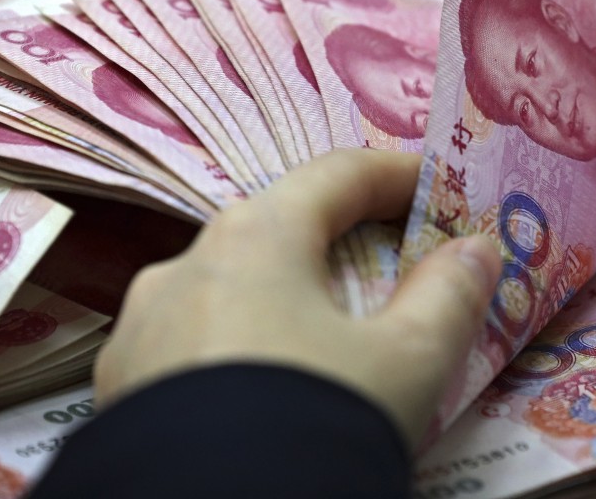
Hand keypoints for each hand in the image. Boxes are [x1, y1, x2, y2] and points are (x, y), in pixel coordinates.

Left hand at [94, 149, 501, 450]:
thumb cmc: (316, 420)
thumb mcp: (408, 363)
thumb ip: (449, 295)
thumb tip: (475, 251)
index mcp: (255, 239)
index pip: (337, 176)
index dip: (396, 174)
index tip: (438, 187)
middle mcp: (185, 266)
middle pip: (279, 227)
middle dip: (342, 239)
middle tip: (393, 262)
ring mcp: (141, 327)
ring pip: (230, 287)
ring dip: (285, 294)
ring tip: (328, 335)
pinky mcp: (119, 386)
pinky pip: (193, 342)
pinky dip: (241, 344)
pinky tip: (264, 386)